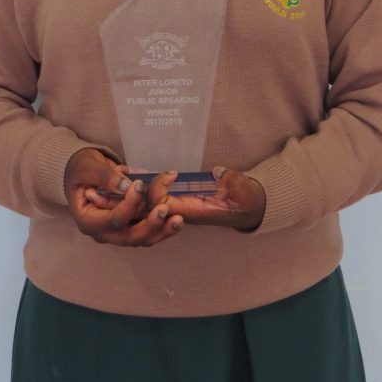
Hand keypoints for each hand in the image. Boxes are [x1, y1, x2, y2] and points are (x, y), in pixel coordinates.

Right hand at [65, 149, 183, 246]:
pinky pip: (148, 232)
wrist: (84, 172)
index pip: (112, 220)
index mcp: (88, 221)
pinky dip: (163, 227)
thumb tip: (126, 185)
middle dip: (150, 225)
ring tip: (179, 219)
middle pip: (129, 237)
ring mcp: (118, 232)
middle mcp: (103, 232)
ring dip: (162, 230)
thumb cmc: (82, 169)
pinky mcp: (131, 227)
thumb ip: (105, 176)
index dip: (128, 206)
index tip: (139, 185)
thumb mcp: (88, 168)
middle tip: (165, 208)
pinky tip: (178, 219)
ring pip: (142, 239)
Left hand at [147, 167, 265, 231]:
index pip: (163, 205)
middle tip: (140, 170)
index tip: (173, 172)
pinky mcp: (181, 200)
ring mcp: (180, 206)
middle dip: (141, 191)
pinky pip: (157, 198)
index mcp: (195, 211)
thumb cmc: (247, 199)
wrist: (250, 208)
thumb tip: (217, 172)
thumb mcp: (244, 189)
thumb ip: (231, 180)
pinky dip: (147, 187)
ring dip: (140, 190)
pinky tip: (139, 173)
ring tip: (132, 170)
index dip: (160, 188)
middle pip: (149, 207)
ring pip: (150, 205)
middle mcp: (183, 211)